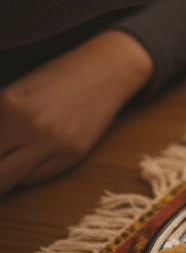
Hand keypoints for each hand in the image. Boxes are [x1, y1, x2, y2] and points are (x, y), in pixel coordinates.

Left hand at [0, 31, 152, 194]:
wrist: (107, 71)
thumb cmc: (58, 77)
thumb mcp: (15, 93)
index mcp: (9, 105)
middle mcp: (31, 127)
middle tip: (0, 158)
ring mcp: (54, 143)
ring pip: (7, 181)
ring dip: (2, 174)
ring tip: (8, 162)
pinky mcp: (73, 154)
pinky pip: (34, 178)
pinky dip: (26, 172)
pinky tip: (31, 156)